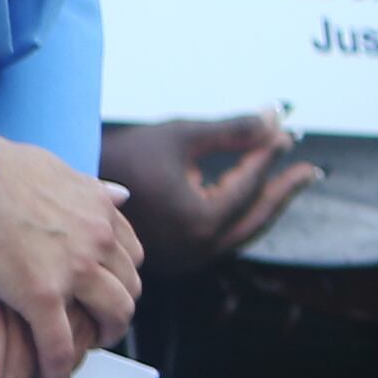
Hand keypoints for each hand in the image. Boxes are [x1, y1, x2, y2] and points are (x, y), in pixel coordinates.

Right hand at [0, 124, 141, 377]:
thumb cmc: (3, 166)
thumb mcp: (64, 171)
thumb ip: (94, 190)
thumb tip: (122, 195)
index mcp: (105, 213)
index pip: (132, 256)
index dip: (121, 279)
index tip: (108, 292)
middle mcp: (101, 240)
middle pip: (129, 289)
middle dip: (119, 312)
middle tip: (102, 328)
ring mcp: (75, 269)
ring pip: (111, 316)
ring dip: (104, 338)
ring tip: (89, 353)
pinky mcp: (40, 295)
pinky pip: (60, 345)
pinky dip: (61, 372)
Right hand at [103, 111, 320, 275]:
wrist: (68, 193)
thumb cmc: (120, 158)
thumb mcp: (180, 136)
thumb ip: (233, 130)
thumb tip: (274, 118)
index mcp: (198, 222)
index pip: (248, 185)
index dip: (269, 155)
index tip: (286, 134)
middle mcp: (196, 249)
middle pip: (255, 216)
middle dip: (283, 190)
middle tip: (308, 170)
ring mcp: (186, 259)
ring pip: (240, 231)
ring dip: (265, 204)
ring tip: (288, 181)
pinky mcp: (176, 259)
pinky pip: (220, 237)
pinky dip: (240, 216)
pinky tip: (249, 197)